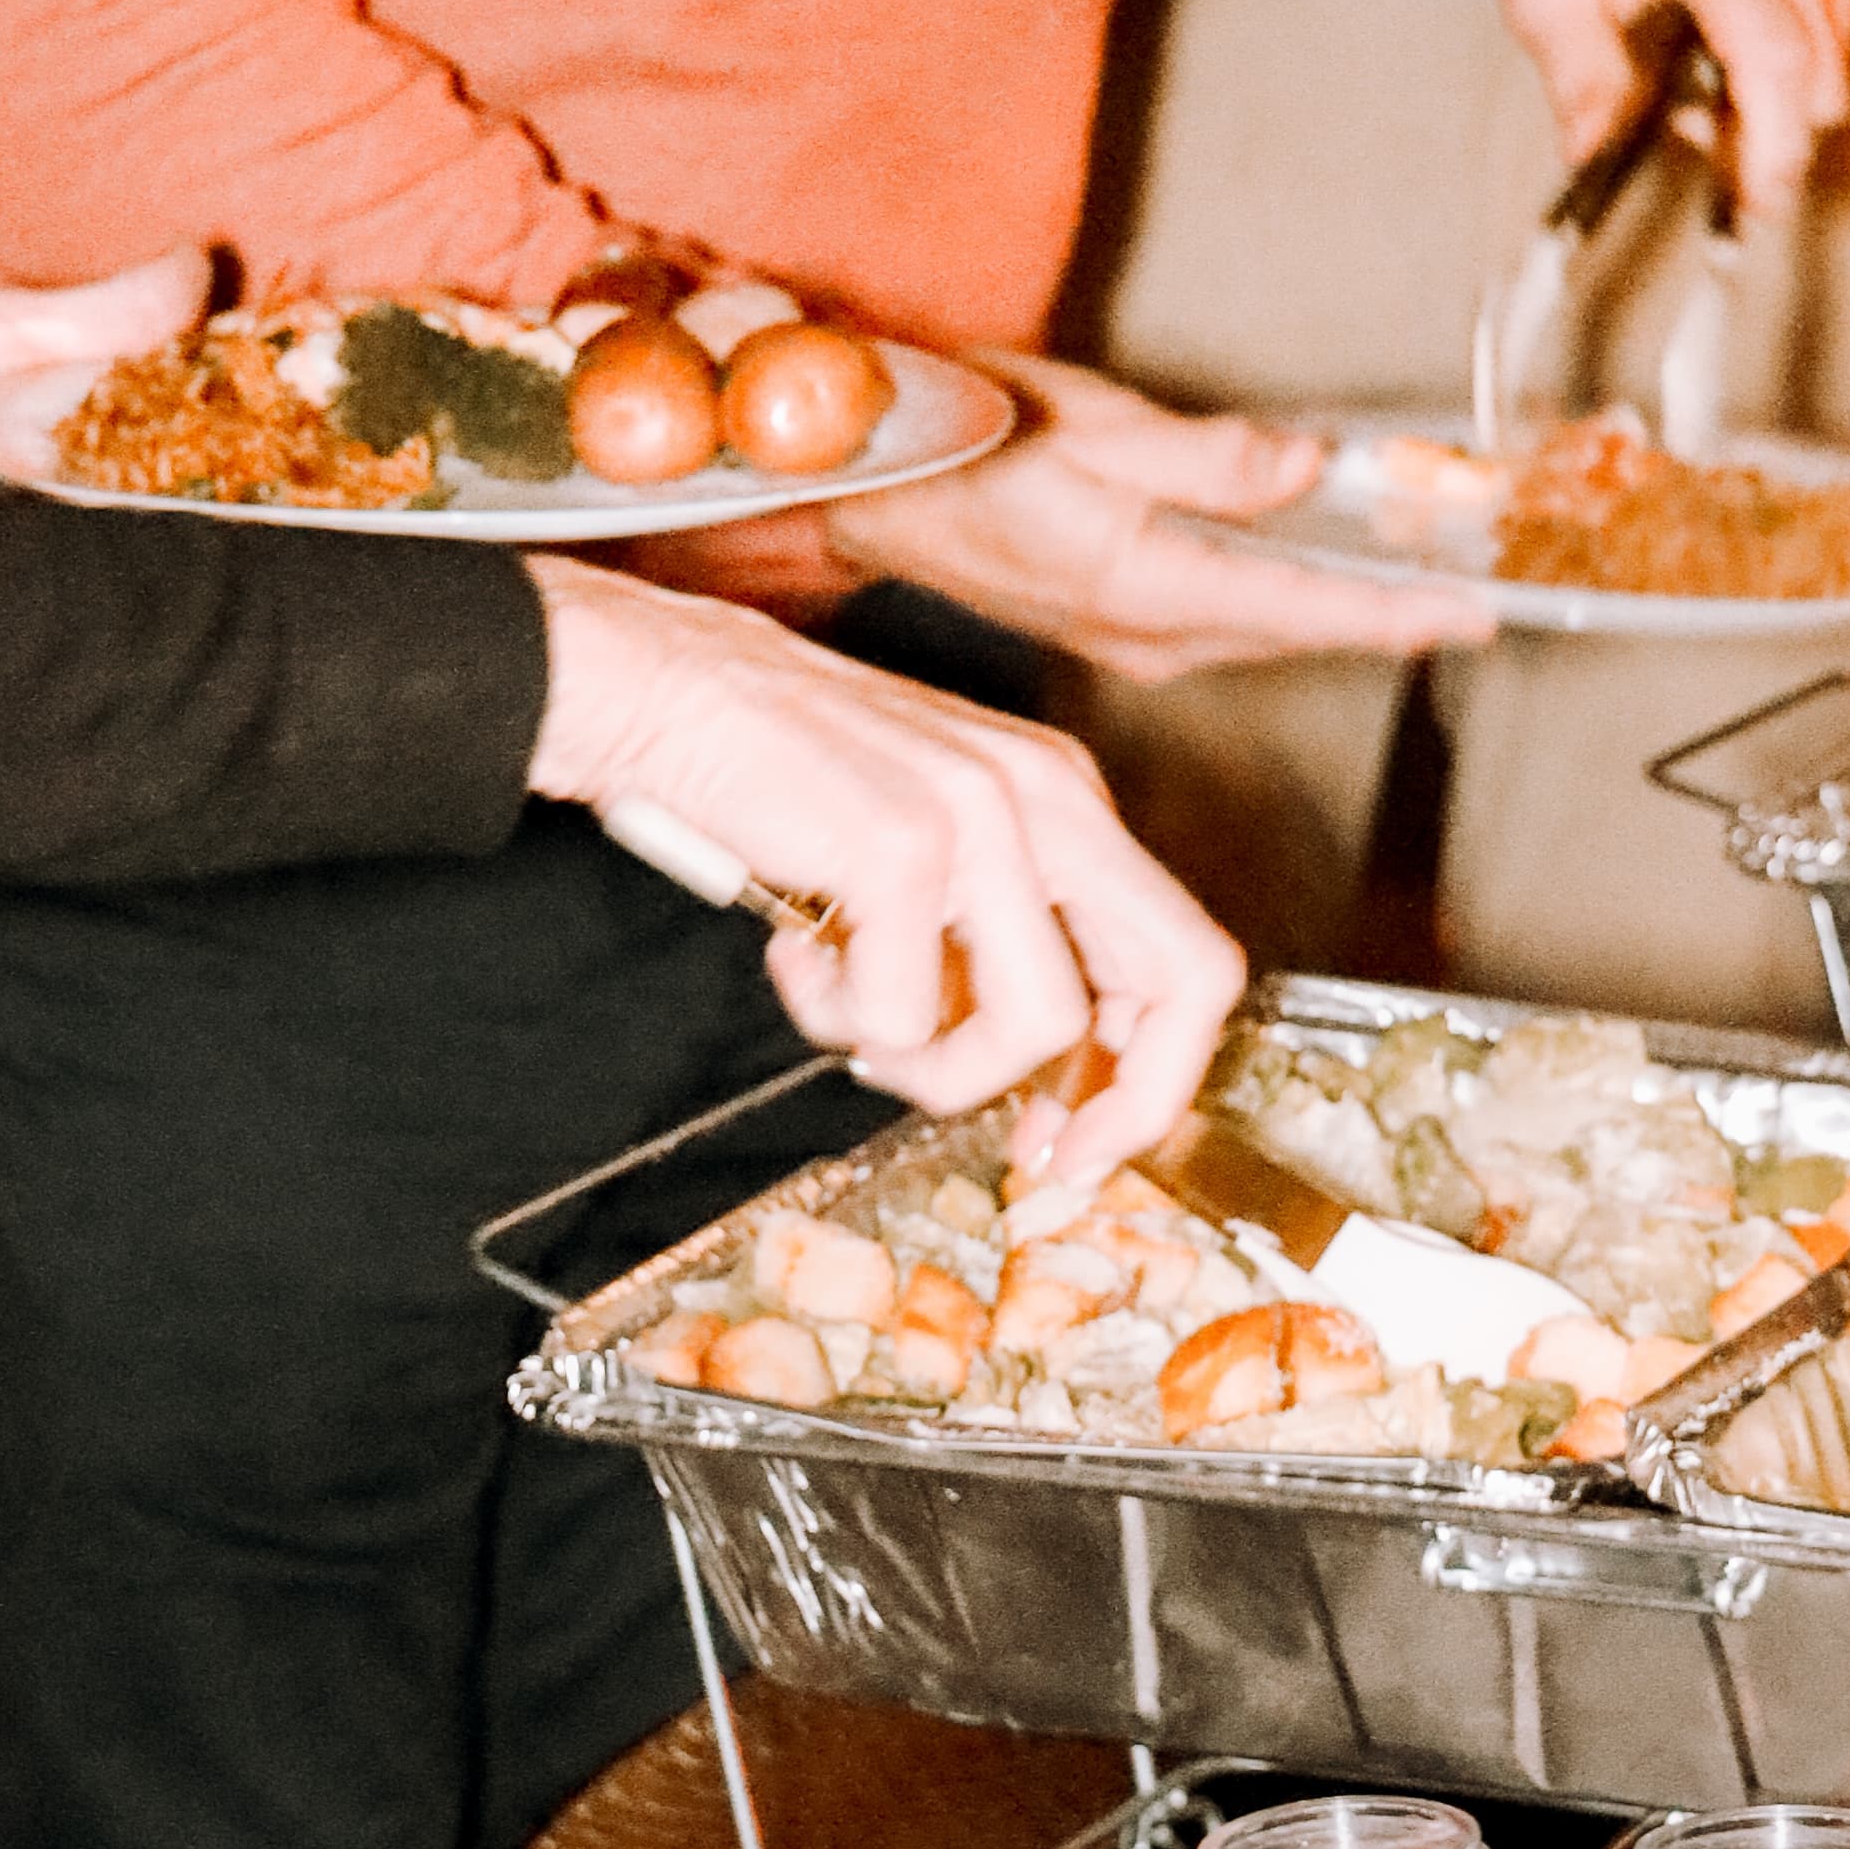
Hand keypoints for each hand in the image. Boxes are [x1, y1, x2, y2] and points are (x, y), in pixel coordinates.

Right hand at [524, 556, 1243, 1188]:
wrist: (663, 692)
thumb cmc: (774, 779)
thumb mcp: (931, 842)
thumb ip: (995, 938)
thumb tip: (1037, 1085)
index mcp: (1066, 798)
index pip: (1187, 953)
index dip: (1155, 1071)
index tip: (1079, 1136)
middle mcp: (1050, 799)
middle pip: (1186, 983)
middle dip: (1126, 1104)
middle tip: (1044, 1156)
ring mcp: (984, 818)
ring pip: (1038, 1027)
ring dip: (934, 1065)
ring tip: (849, 1013)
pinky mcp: (902, 849)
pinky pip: (903, 1016)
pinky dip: (835, 1016)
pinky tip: (793, 952)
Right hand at [836, 357, 1492, 685]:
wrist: (875, 493)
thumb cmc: (970, 446)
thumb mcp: (1096, 427)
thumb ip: (1209, 459)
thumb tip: (1304, 468)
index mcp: (1148, 588)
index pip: (1306, 610)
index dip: (1401, 613)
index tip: (1478, 613)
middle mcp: (1147, 633)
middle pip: (1299, 631)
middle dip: (1390, 613)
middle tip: (1477, 591)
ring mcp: (1131, 639)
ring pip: (1267, 629)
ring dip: (1342, 607)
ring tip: (1421, 581)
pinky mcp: (1119, 625)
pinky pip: (1230, 619)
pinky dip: (1287, 597)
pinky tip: (1320, 570)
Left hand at [1429, 0, 1849, 205]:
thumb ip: (1580, 80)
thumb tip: (1595, 164)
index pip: (1775, 60)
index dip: (1771, 151)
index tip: (1746, 211)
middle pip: (1815, 81)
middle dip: (1760, 136)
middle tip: (1679, 135)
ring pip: (1829, 71)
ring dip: (1771, 102)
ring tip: (1687, 75)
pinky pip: (1833, 39)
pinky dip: (1786, 65)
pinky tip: (1722, 43)